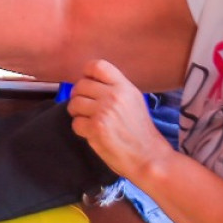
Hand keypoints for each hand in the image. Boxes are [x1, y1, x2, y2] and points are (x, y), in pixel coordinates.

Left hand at [66, 61, 177, 183]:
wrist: (148, 156)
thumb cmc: (140, 131)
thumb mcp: (133, 100)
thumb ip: (114, 89)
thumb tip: (89, 82)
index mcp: (124, 86)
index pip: (97, 66)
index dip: (87, 74)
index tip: (88, 85)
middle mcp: (113, 95)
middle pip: (80, 85)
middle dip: (79, 97)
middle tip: (86, 109)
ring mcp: (104, 111)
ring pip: (74, 104)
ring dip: (77, 114)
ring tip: (89, 121)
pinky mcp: (96, 128)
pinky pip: (75, 123)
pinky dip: (81, 130)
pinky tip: (93, 133)